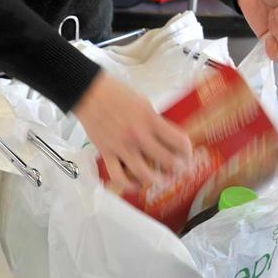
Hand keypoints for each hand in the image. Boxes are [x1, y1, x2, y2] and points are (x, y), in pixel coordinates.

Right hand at [74, 72, 192, 188]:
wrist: (89, 93)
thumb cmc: (114, 93)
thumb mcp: (143, 102)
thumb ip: (154, 121)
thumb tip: (163, 135)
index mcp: (150, 120)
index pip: (179, 141)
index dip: (187, 152)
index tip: (187, 154)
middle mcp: (138, 136)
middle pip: (167, 161)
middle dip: (178, 169)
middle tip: (179, 170)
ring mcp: (122, 147)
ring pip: (145, 174)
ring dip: (157, 180)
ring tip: (161, 180)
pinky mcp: (107, 153)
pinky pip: (119, 176)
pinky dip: (128, 185)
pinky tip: (134, 184)